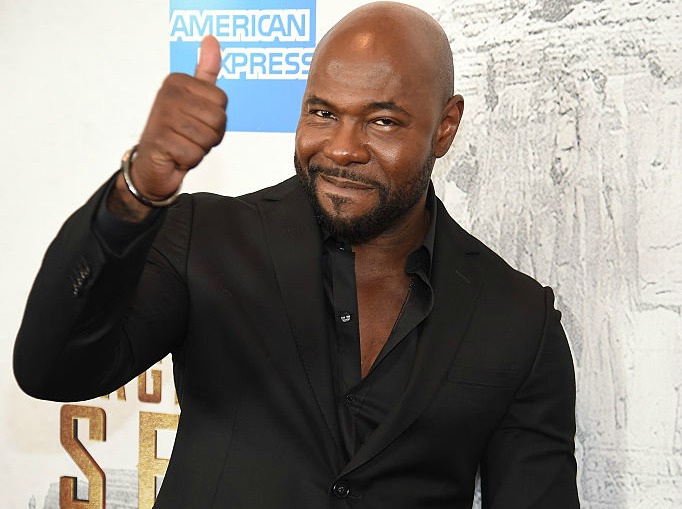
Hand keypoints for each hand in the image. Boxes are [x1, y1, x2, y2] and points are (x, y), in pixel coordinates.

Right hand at [130, 35, 227, 200]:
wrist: (153, 164)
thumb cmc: (176, 132)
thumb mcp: (194, 98)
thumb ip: (205, 71)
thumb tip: (212, 40)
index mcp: (178, 82)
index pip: (222, 100)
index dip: (216, 117)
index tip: (197, 119)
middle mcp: (168, 95)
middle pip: (218, 119)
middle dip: (211, 134)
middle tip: (191, 135)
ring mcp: (163, 117)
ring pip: (209, 137)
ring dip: (200, 148)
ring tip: (183, 143)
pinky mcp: (161, 141)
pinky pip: (195, 154)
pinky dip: (189, 160)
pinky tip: (175, 155)